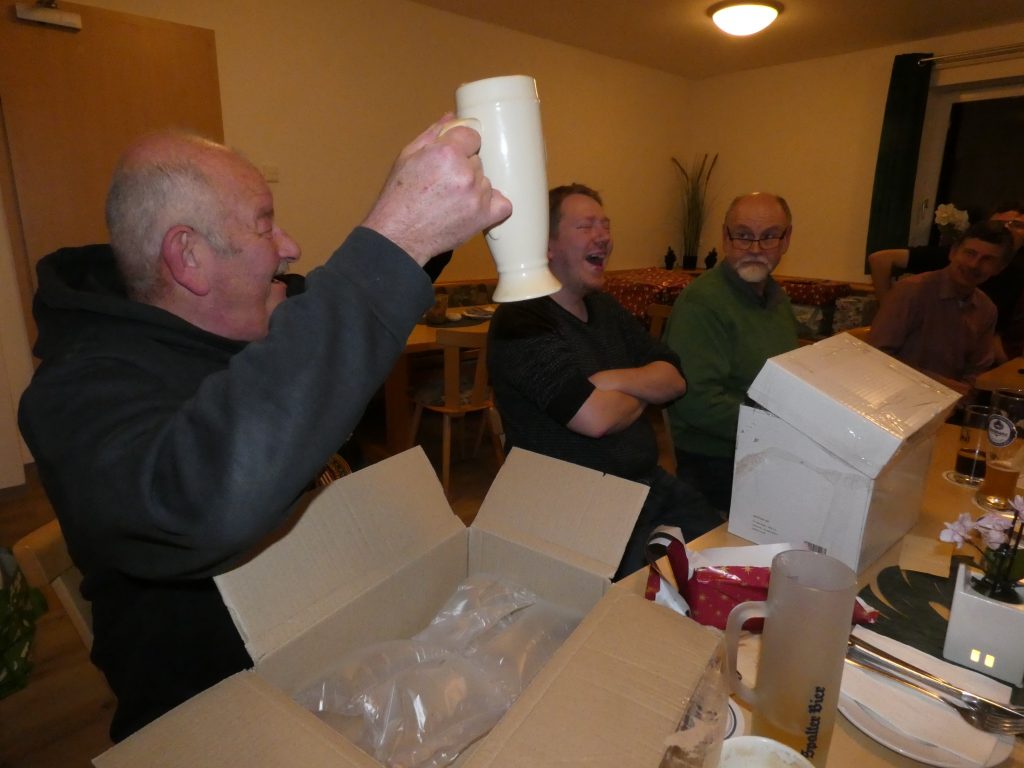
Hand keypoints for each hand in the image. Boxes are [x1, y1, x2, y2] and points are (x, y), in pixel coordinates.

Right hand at [362, 114, 512, 265]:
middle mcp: (466, 172)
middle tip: (444, 183)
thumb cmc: (399, 197)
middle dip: (464, 168)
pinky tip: (475, 207)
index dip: (461, 146)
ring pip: (486, 181)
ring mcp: (477, 196)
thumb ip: (433, 134)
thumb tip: (452, 117)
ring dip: (474, 188)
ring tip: (451, 200)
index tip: (451, 156)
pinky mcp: (484, 217)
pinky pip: (503, 204)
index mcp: (446, 152)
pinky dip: (492, 205)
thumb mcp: (408, 157)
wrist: (399, 235)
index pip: (473, 136)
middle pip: (478, 160)